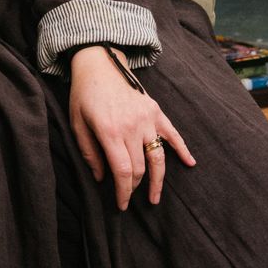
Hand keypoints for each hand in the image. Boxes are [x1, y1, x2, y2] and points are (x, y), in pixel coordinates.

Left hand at [68, 47, 194, 209]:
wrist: (99, 62)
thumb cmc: (84, 95)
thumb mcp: (76, 123)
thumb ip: (89, 153)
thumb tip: (102, 178)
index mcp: (110, 131)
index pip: (123, 171)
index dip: (124, 191)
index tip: (121, 204)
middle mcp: (132, 126)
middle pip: (140, 167)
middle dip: (135, 187)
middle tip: (130, 200)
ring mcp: (147, 118)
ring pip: (158, 157)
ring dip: (158, 180)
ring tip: (155, 198)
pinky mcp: (155, 111)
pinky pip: (172, 133)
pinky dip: (182, 149)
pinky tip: (190, 163)